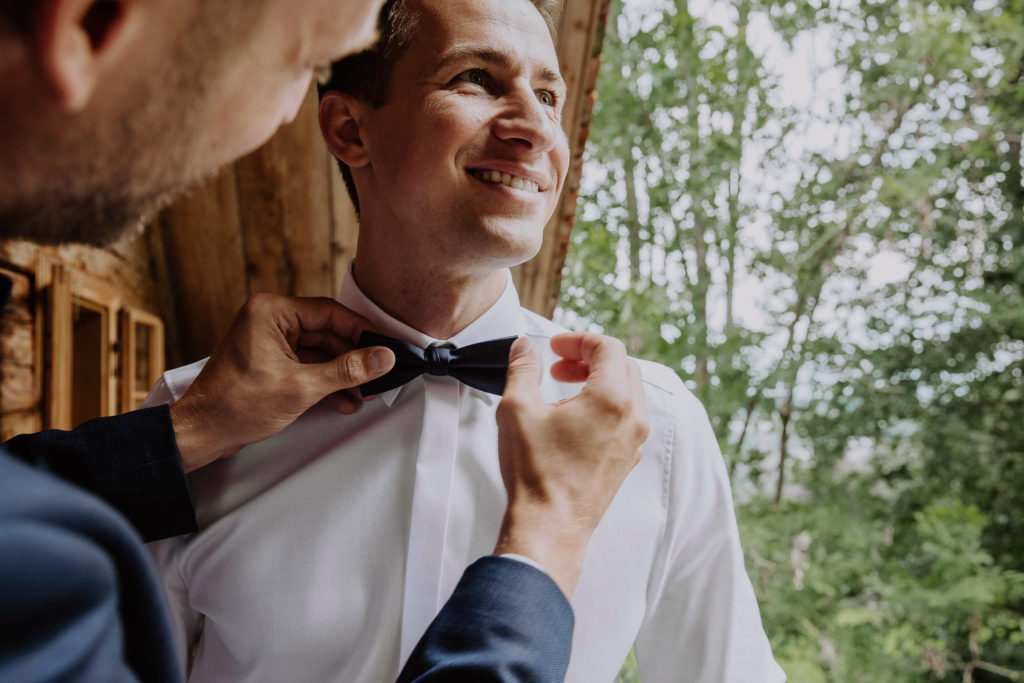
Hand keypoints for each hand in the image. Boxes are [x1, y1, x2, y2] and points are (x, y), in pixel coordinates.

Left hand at [168, 293, 394, 472]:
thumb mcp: (301, 387)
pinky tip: (344, 400)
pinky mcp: (270, 362)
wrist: (201, 433)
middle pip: (326, 332)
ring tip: (364, 393)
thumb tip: (383, 357)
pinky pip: (306, 364)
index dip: (361, 331)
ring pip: (319, 351)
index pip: (329, 313)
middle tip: (378, 375)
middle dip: (352, 358)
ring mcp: (269, 341)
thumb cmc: (235, 405)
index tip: (385, 347)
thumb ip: (347, 370)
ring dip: (340, 373)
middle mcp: (269, 320)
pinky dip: (324, 381)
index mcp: (271, 312)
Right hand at [492, 333, 649, 596]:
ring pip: (626, 393)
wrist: (549, 527)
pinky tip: (573, 418)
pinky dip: (604, 406)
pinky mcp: (627, 460)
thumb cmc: (536, 473)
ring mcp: (634, 442)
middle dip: (589, 358)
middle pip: (622, 367)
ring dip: (597, 381)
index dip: (579, 340)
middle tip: (557, 366)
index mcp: (613, 399)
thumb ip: (522, 369)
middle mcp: (633, 418)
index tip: (555, 347)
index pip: (609, 348)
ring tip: (562, 390)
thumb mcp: (517, 409)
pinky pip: (625, 419)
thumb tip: (525, 347)